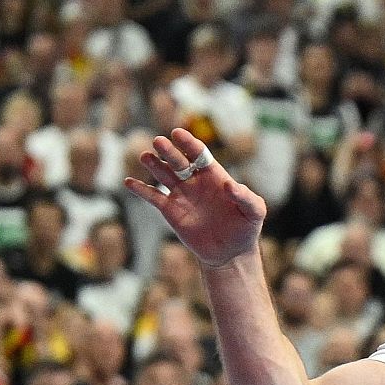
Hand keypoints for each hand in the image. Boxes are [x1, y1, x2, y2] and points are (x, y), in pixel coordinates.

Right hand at [124, 128, 266, 268]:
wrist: (230, 251)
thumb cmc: (246, 227)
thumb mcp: (254, 212)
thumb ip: (246, 197)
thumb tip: (230, 185)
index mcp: (214, 175)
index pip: (199, 154)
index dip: (189, 143)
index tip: (178, 133)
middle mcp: (195, 181)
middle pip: (179, 162)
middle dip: (169, 152)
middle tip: (159, 141)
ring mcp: (181, 194)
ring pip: (164, 175)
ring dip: (154, 165)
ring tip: (145, 156)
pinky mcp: (171, 211)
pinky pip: (154, 197)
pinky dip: (141, 189)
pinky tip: (129, 182)